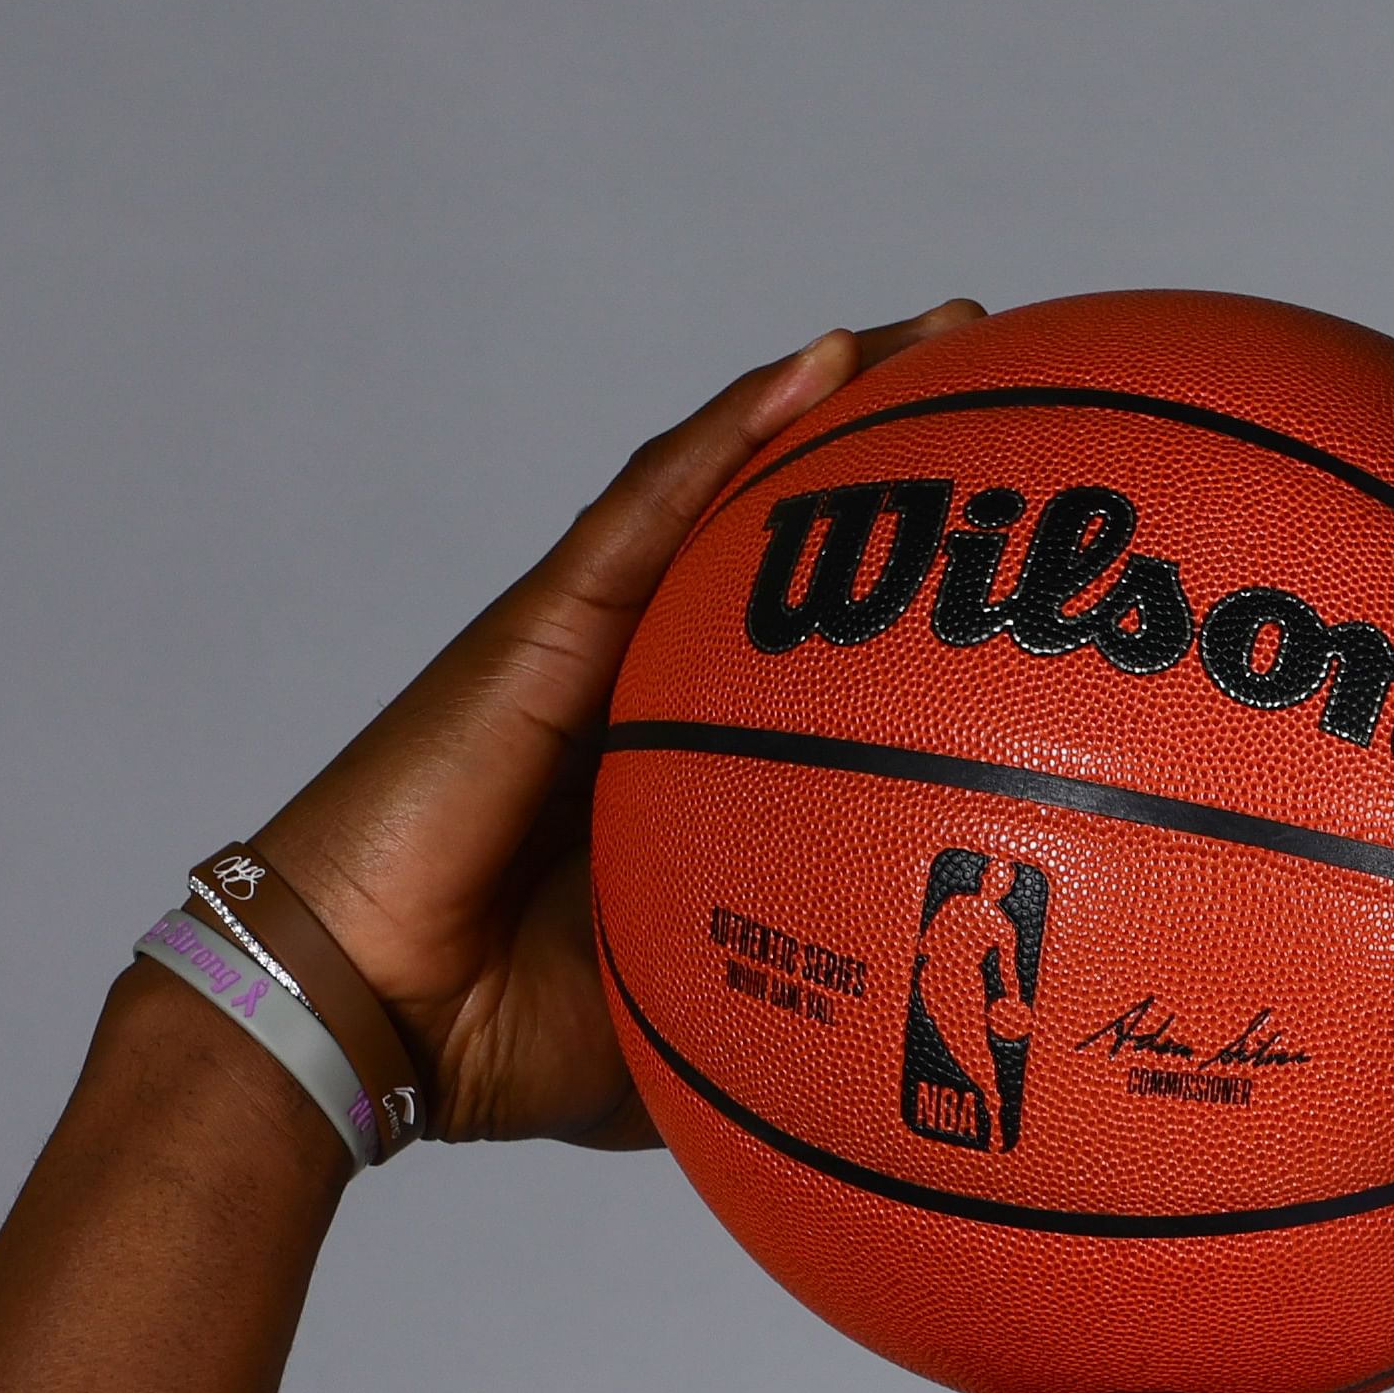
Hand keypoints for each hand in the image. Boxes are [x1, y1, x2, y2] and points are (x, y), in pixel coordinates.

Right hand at [250, 305, 985, 1144]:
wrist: (370, 1019)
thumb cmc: (507, 1036)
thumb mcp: (697, 1018)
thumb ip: (792, 1010)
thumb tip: (920, 1059)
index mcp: (678, 753)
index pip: (804, 639)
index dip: (903, 580)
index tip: (1024, 539)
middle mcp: (639, 674)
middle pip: (777, 531)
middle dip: (891, 450)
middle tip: (1014, 381)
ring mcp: (586, 639)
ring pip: (723, 483)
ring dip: (832, 400)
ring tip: (944, 333)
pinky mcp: (539, 627)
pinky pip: (651, 507)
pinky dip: (735, 429)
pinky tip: (824, 365)